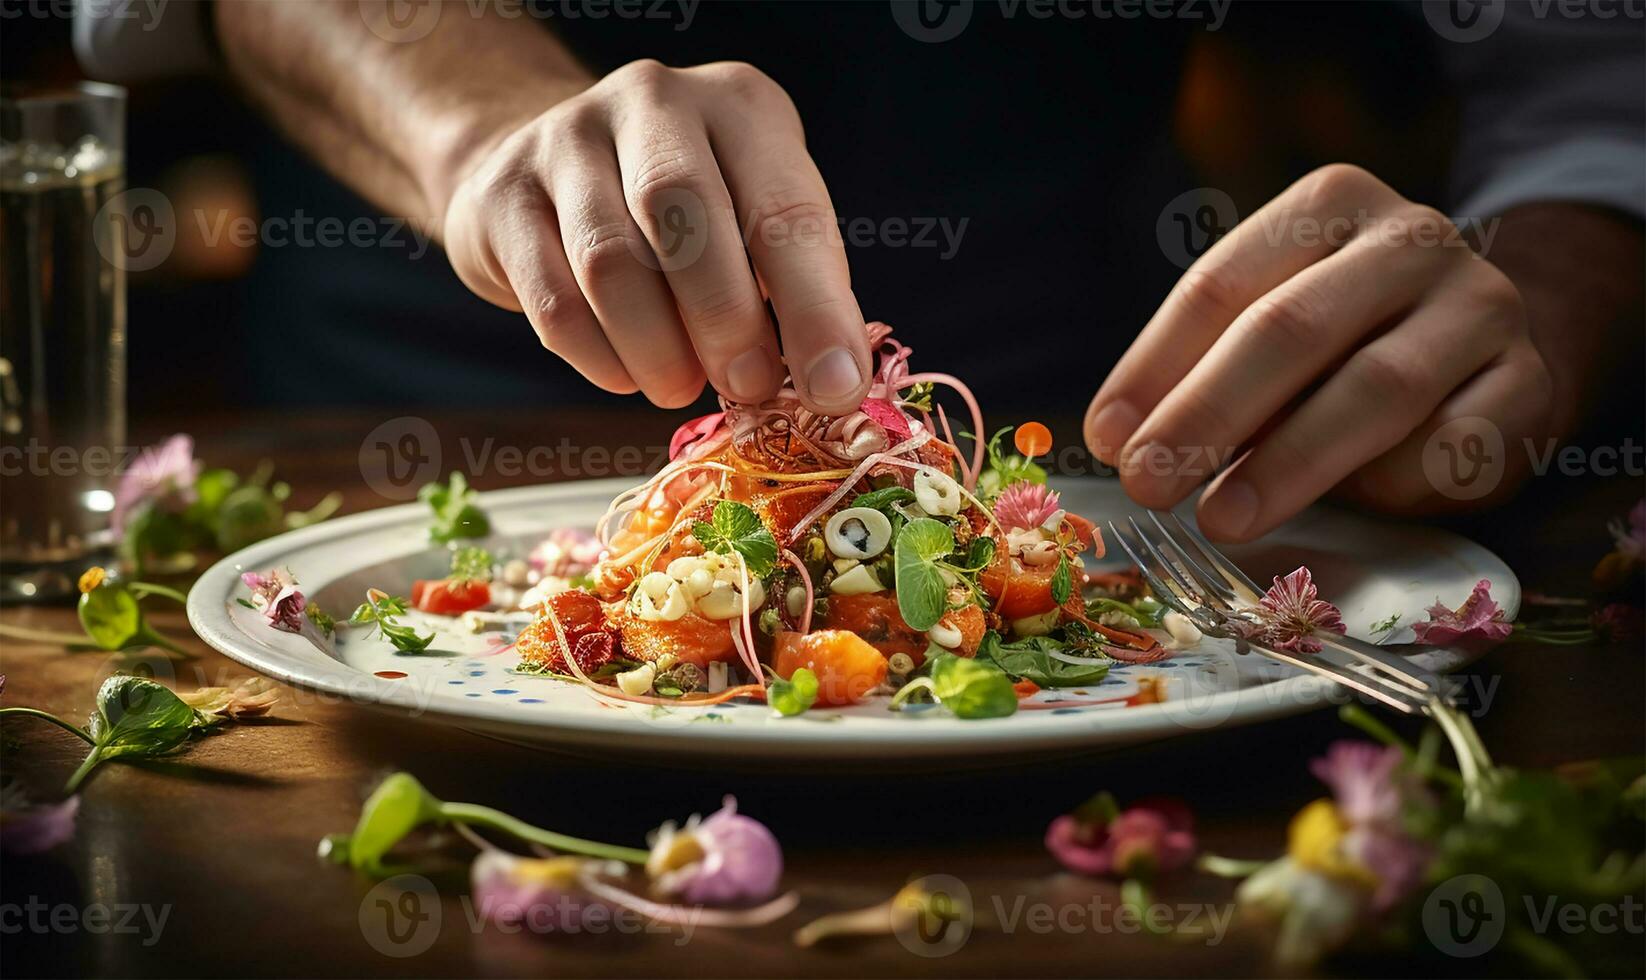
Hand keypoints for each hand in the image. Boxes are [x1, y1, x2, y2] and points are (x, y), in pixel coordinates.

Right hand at [442, 60, 872, 412]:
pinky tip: (625, 374)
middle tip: (747, 388)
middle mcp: (653, 101)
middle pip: (685, 214)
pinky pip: (553, 298)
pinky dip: (598, 356)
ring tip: (679, 386)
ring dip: (657, 347)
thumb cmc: (683, 216)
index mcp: (740, 106)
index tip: (834, 386)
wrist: (548, 172)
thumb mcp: (752, 221)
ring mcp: (566, 139)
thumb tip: (831, 381)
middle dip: (725, 318)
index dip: (817, 308)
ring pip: (611, 261)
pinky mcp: (504, 194)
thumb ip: (789, 289)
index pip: (786, 209)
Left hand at [1086, 164, 1557, 540]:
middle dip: (1207, 415)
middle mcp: (1412, 238)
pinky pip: (1452, 442)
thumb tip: (1125, 439)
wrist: (1492, 344)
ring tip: (1221, 517)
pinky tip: (1351, 506)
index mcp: (1329, 205)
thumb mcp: (1274, 327)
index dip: (1155, 367)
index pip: (1220, 285)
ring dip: (1287, 464)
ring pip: (1374, 389)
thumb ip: (1208, 368)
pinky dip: (1392, 483)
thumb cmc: (1349, 342)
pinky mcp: (1529, 382)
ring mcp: (1481, 305)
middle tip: (1150, 484)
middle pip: (1289, 329)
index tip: (1109, 439)